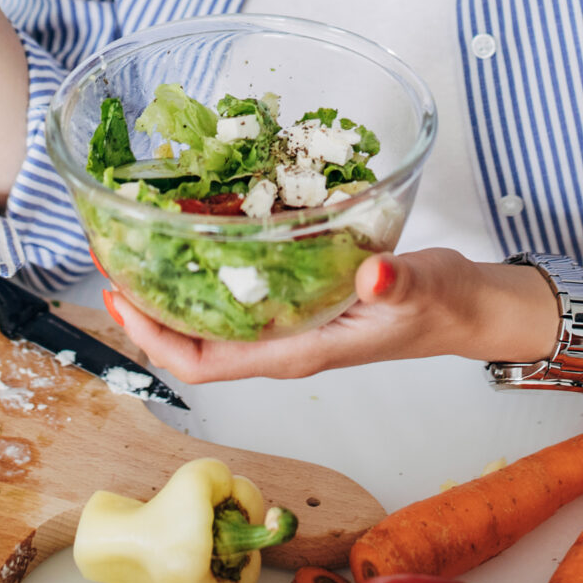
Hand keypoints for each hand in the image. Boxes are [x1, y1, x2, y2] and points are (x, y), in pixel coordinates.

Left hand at [101, 250, 558, 383]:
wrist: (469, 307)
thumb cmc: (443, 307)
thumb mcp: (422, 291)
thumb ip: (397, 284)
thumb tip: (373, 277)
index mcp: (297, 351)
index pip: (205, 363)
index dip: (153, 338)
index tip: (119, 298)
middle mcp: (282, 340)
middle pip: (193, 339)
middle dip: (147, 305)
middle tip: (112, 254)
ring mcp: (290, 318)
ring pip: (213, 313)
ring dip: (173, 282)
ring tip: (138, 235)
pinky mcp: (300, 292)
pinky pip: (241, 285)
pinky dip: (211, 258)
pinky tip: (198, 219)